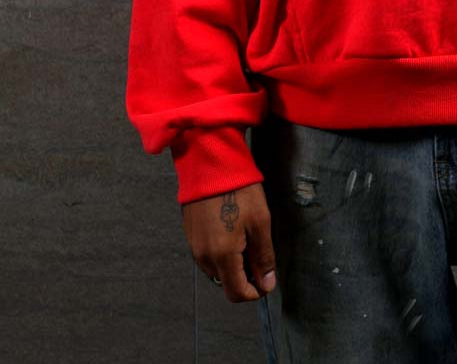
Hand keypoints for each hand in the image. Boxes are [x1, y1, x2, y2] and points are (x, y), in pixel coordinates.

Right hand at [181, 181, 277, 302]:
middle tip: (258, 251)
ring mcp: (194, 246)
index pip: (236, 293)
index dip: (254, 292)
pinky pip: (207, 255)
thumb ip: (264, 257)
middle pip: (226, 282)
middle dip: (244, 276)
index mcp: (222, 256)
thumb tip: (267, 285)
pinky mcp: (189, 234)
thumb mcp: (260, 222)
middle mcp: (204, 257)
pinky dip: (220, 252)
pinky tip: (230, 230)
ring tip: (245, 238)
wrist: (210, 162)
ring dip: (232, 264)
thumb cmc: (239, 190)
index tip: (266, 279)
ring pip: (216, 269)